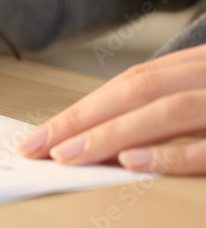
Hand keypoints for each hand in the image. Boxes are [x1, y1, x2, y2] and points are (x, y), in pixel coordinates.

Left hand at [19, 43, 205, 174]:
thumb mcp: (204, 97)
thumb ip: (166, 109)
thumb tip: (101, 141)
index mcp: (201, 66)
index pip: (133, 82)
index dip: (83, 108)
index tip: (40, 136)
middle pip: (141, 90)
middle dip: (83, 119)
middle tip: (39, 148)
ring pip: (169, 110)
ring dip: (113, 133)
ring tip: (68, 155)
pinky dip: (170, 154)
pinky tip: (130, 161)